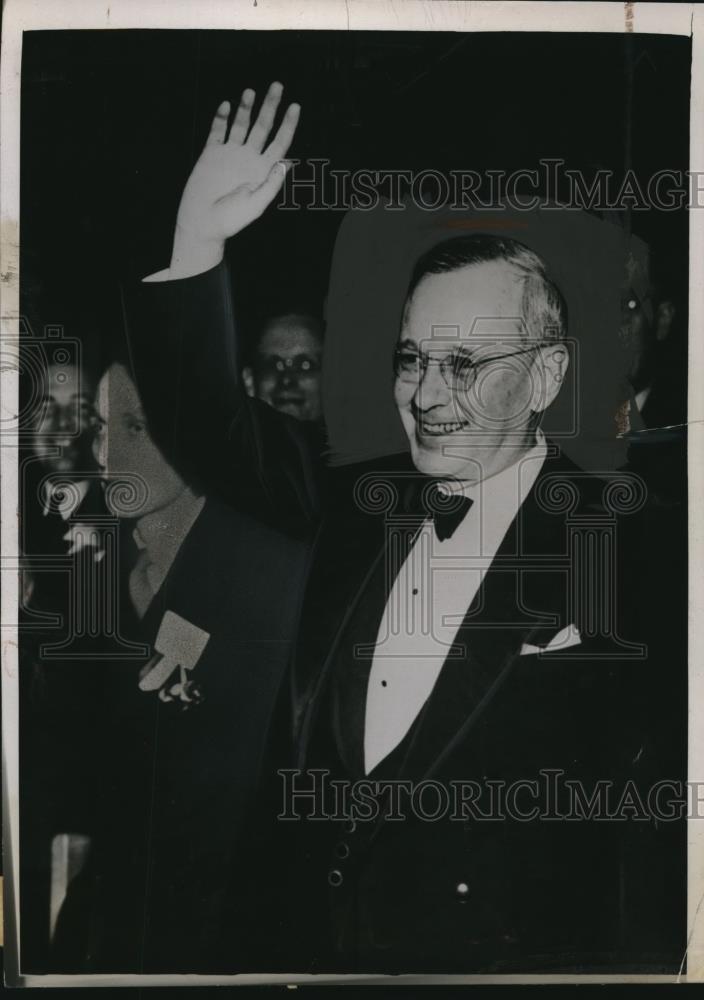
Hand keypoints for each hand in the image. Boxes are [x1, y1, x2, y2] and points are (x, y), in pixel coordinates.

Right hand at [170, 82, 299, 277]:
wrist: (202, 222)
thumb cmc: (231, 219)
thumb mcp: (257, 204)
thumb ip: (272, 183)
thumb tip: (288, 162)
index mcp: (263, 169)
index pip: (280, 142)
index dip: (288, 124)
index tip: (295, 106)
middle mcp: (249, 158)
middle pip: (263, 126)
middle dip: (270, 107)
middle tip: (277, 86)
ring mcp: (230, 154)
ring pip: (241, 125)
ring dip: (246, 108)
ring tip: (251, 91)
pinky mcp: (211, 153)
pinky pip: (218, 131)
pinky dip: (222, 118)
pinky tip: (227, 106)